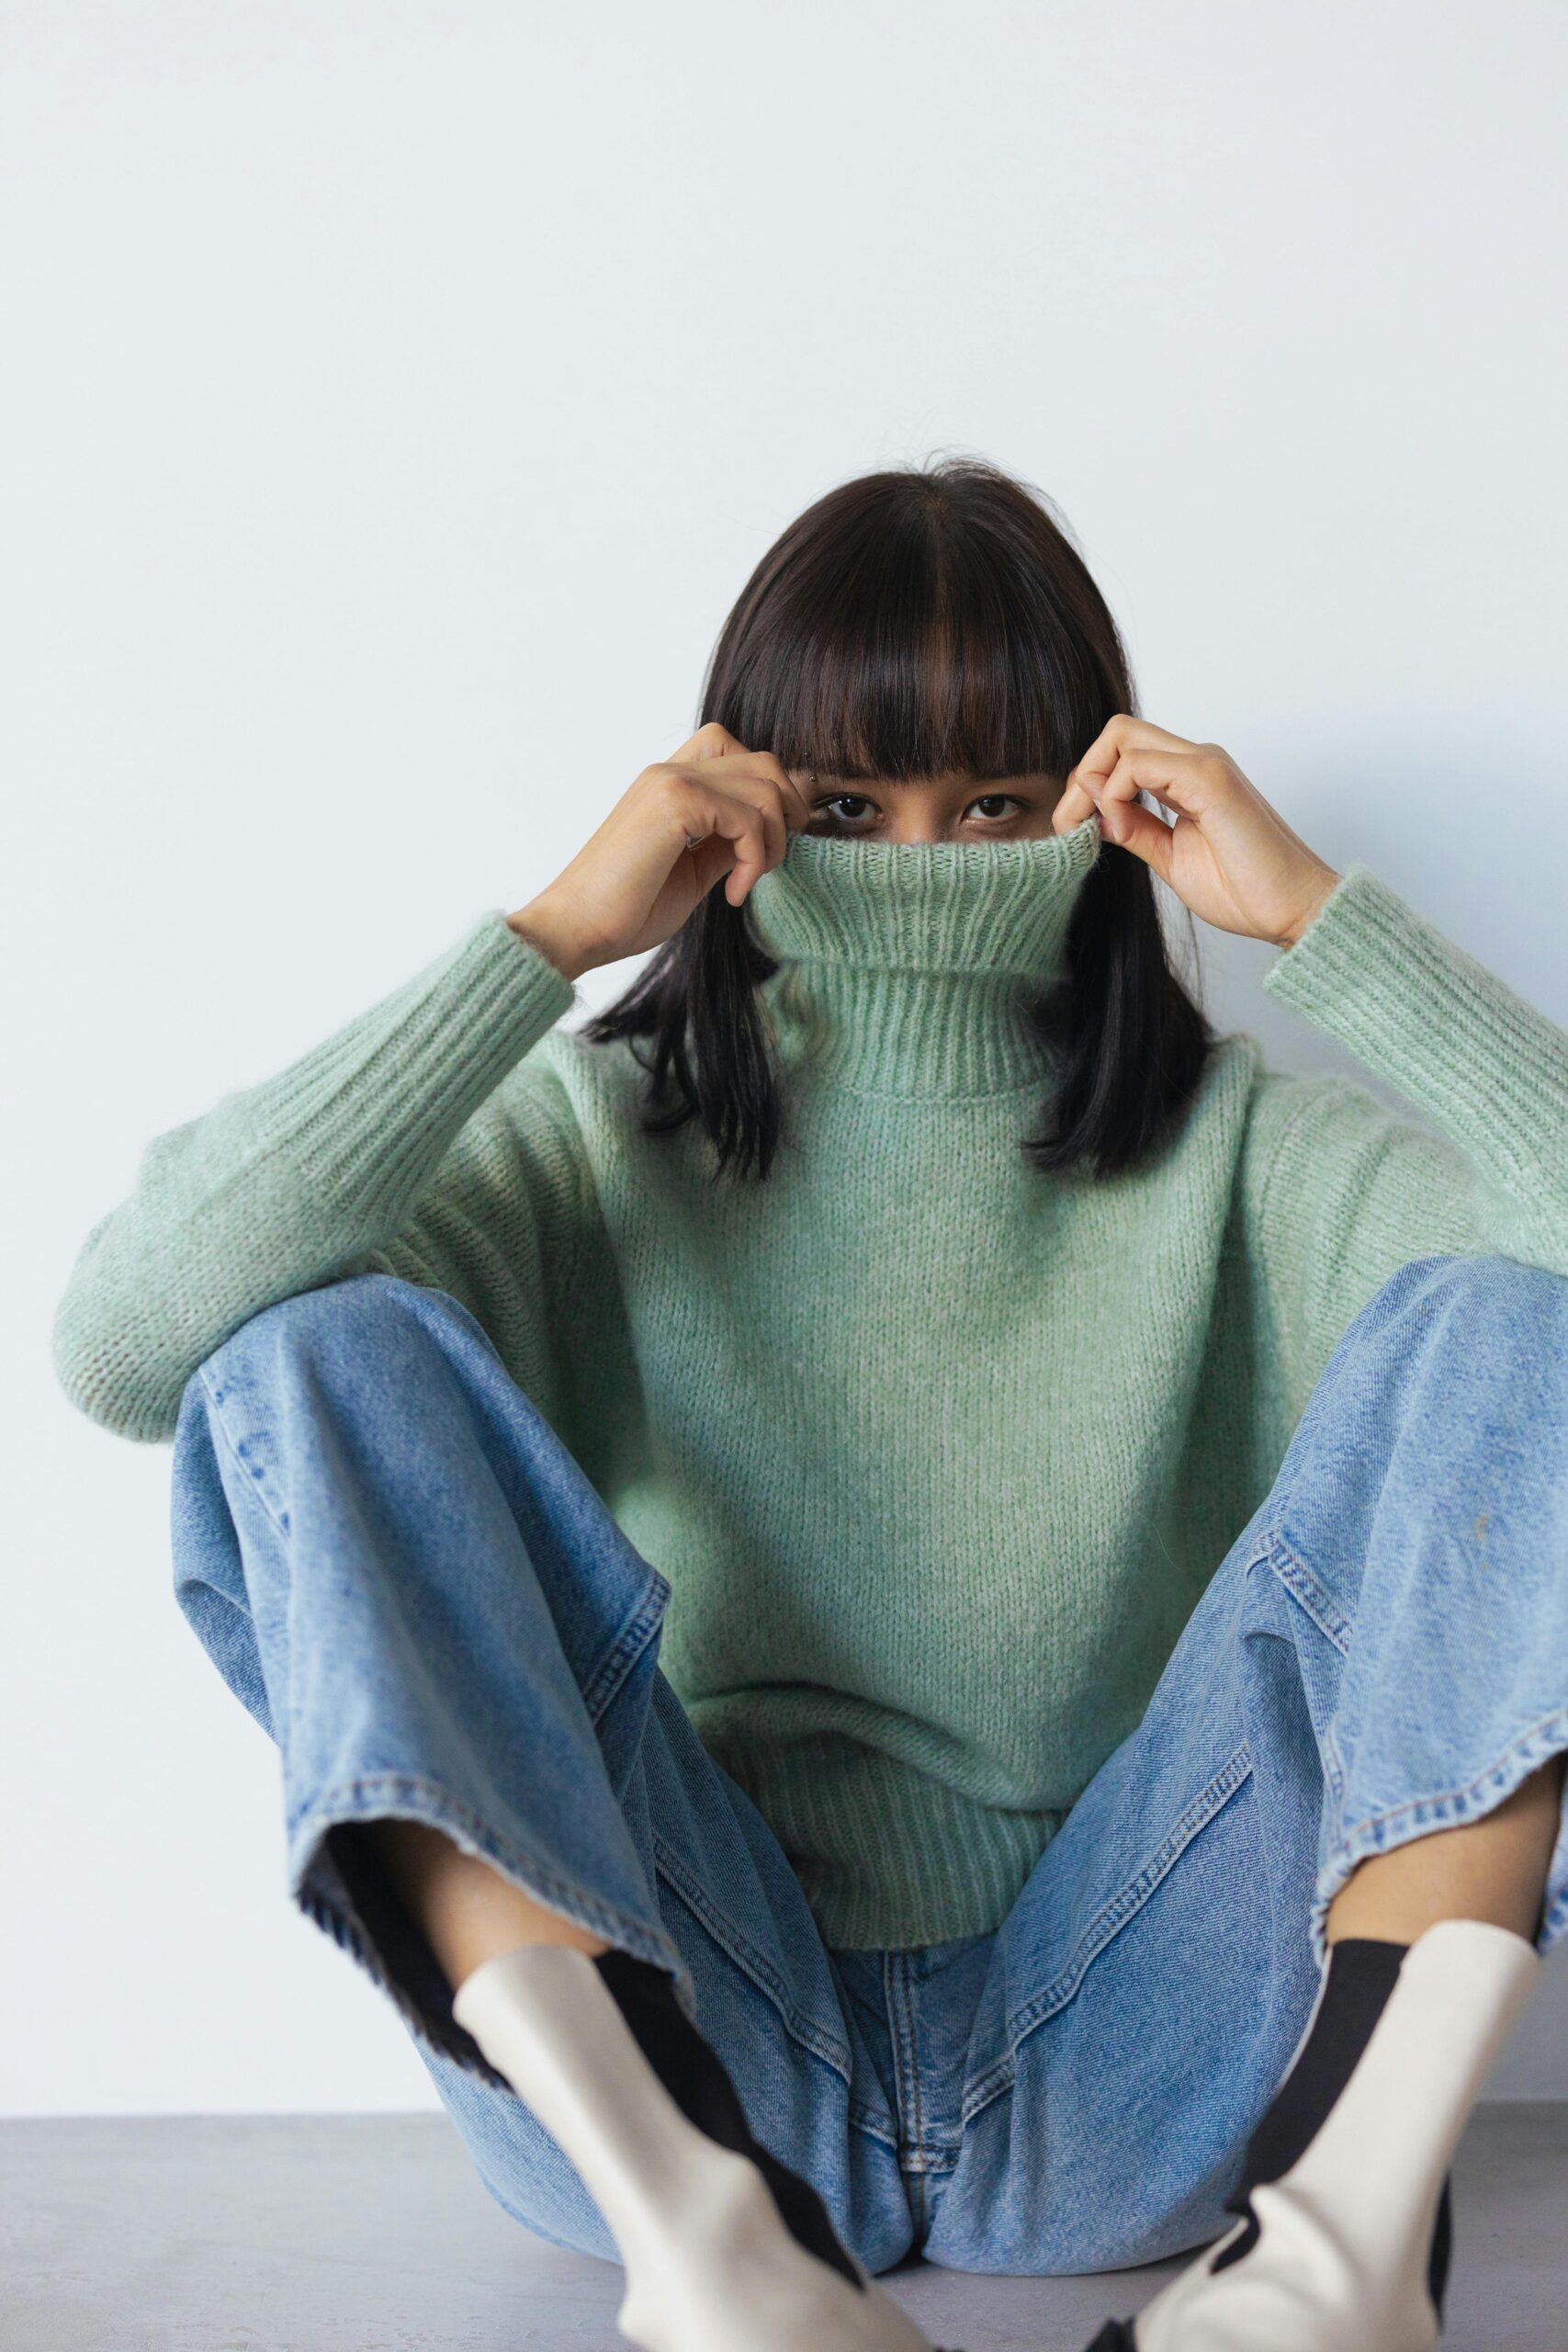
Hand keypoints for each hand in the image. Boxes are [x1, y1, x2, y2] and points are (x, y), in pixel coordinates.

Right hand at [507, 723, 811, 980]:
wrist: (574, 929)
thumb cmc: (624, 911)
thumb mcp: (693, 872)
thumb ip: (725, 845)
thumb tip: (767, 836)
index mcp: (669, 783)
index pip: (739, 755)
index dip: (770, 795)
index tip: (766, 848)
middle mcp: (669, 771)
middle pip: (763, 762)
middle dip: (786, 813)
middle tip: (770, 861)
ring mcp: (670, 780)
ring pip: (765, 785)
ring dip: (772, 841)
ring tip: (746, 881)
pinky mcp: (674, 801)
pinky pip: (748, 816)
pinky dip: (754, 858)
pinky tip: (733, 893)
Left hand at [1051, 715, 1339, 947]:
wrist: (1293, 910)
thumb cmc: (1245, 889)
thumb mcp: (1170, 858)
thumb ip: (1135, 830)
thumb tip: (1094, 811)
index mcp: (1188, 777)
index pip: (1122, 750)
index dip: (1087, 782)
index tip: (1074, 828)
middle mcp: (1197, 761)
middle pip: (1118, 731)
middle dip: (1081, 774)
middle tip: (1069, 825)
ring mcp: (1205, 764)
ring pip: (1123, 737)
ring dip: (1092, 783)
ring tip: (1092, 831)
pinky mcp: (1210, 780)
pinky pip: (1140, 764)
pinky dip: (1115, 794)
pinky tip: (1121, 828)